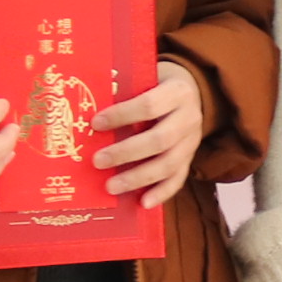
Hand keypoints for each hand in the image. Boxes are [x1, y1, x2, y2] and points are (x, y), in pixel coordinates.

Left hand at [91, 56, 206, 208]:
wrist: (192, 90)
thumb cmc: (157, 84)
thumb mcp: (146, 77)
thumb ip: (125, 89)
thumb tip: (89, 105)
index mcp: (177, 92)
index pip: (149, 105)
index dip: (122, 115)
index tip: (95, 124)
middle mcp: (189, 117)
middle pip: (160, 140)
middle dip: (126, 152)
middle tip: (97, 161)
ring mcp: (192, 141)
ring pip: (169, 164)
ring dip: (138, 178)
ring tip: (111, 187)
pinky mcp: (190, 158)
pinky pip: (178, 179)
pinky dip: (161, 193)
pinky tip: (143, 203)